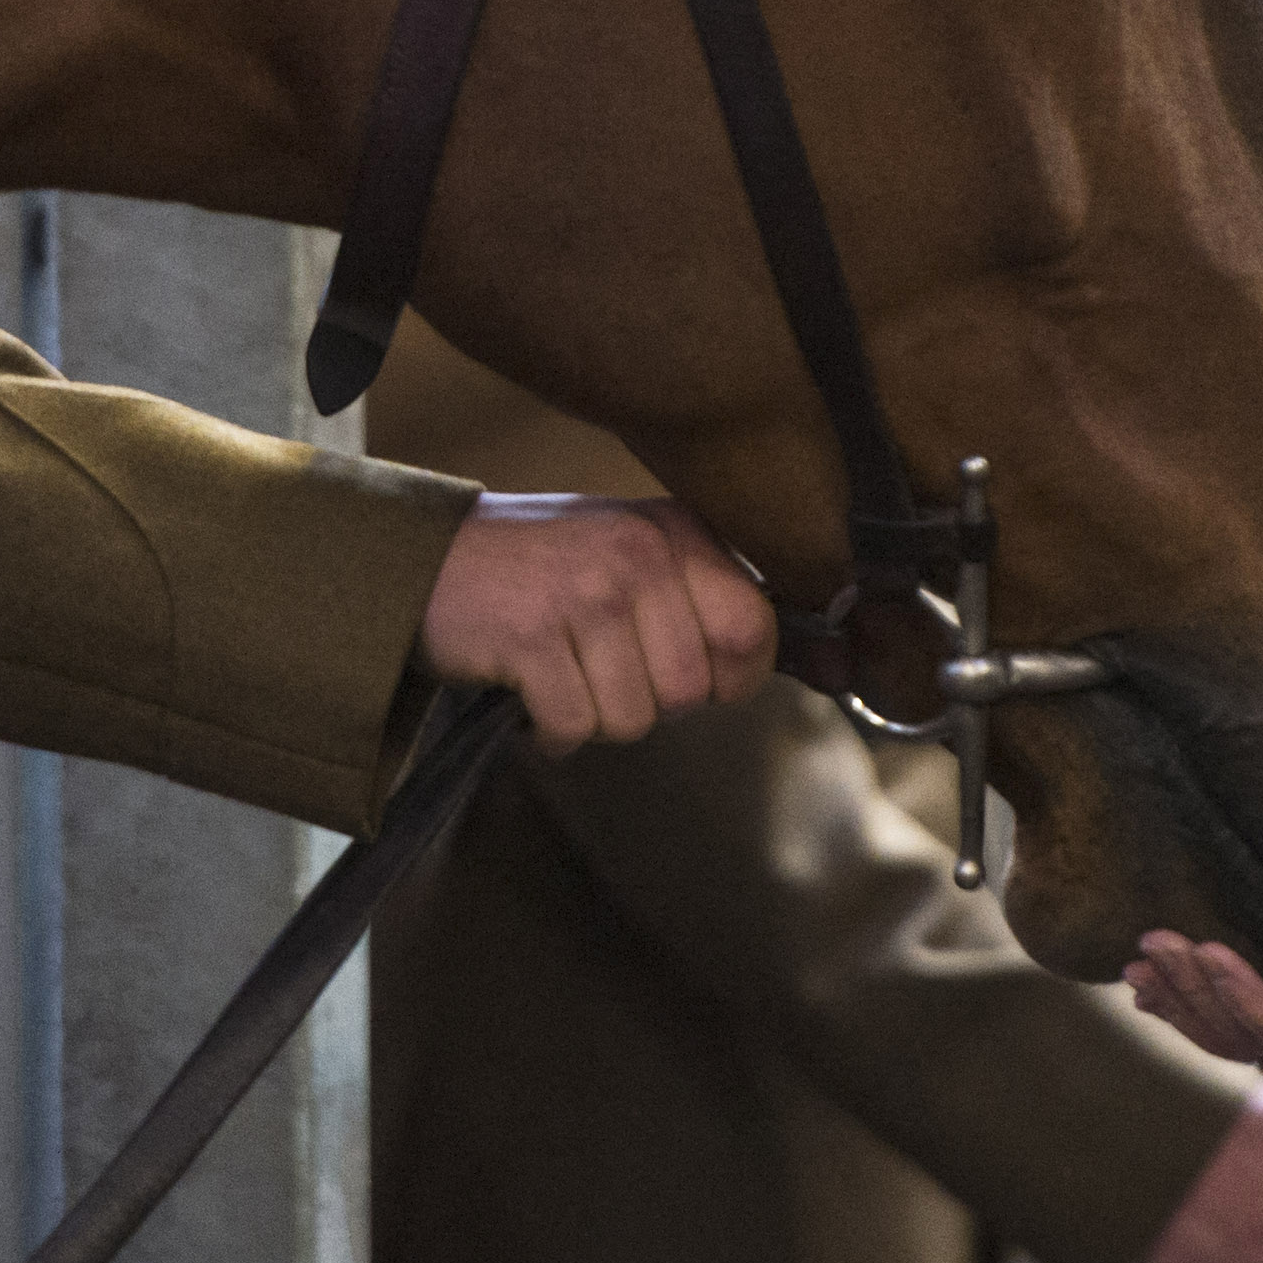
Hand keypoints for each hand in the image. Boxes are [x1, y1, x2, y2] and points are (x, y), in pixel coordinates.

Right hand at [418, 492, 777, 752]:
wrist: (426, 560)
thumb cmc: (540, 571)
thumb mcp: (634, 560)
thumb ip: (712, 605)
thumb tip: (836, 664)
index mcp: (676, 533)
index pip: (753, 632)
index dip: (727, 678)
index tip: (689, 677)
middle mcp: (639, 554)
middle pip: (689, 692)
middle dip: (645, 702)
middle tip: (599, 668)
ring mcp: (586, 592)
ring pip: (634, 718)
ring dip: (593, 715)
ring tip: (560, 669)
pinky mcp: (534, 635)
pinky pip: (576, 727)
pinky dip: (550, 729)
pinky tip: (528, 688)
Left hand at [1124, 932, 1262, 1114]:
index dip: (1238, 992)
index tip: (1201, 949)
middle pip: (1241, 1033)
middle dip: (1191, 992)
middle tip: (1148, 947)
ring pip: (1229, 1038)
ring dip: (1180, 1004)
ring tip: (1135, 970)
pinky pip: (1236, 1031)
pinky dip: (1193, 1010)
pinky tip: (1157, 991)